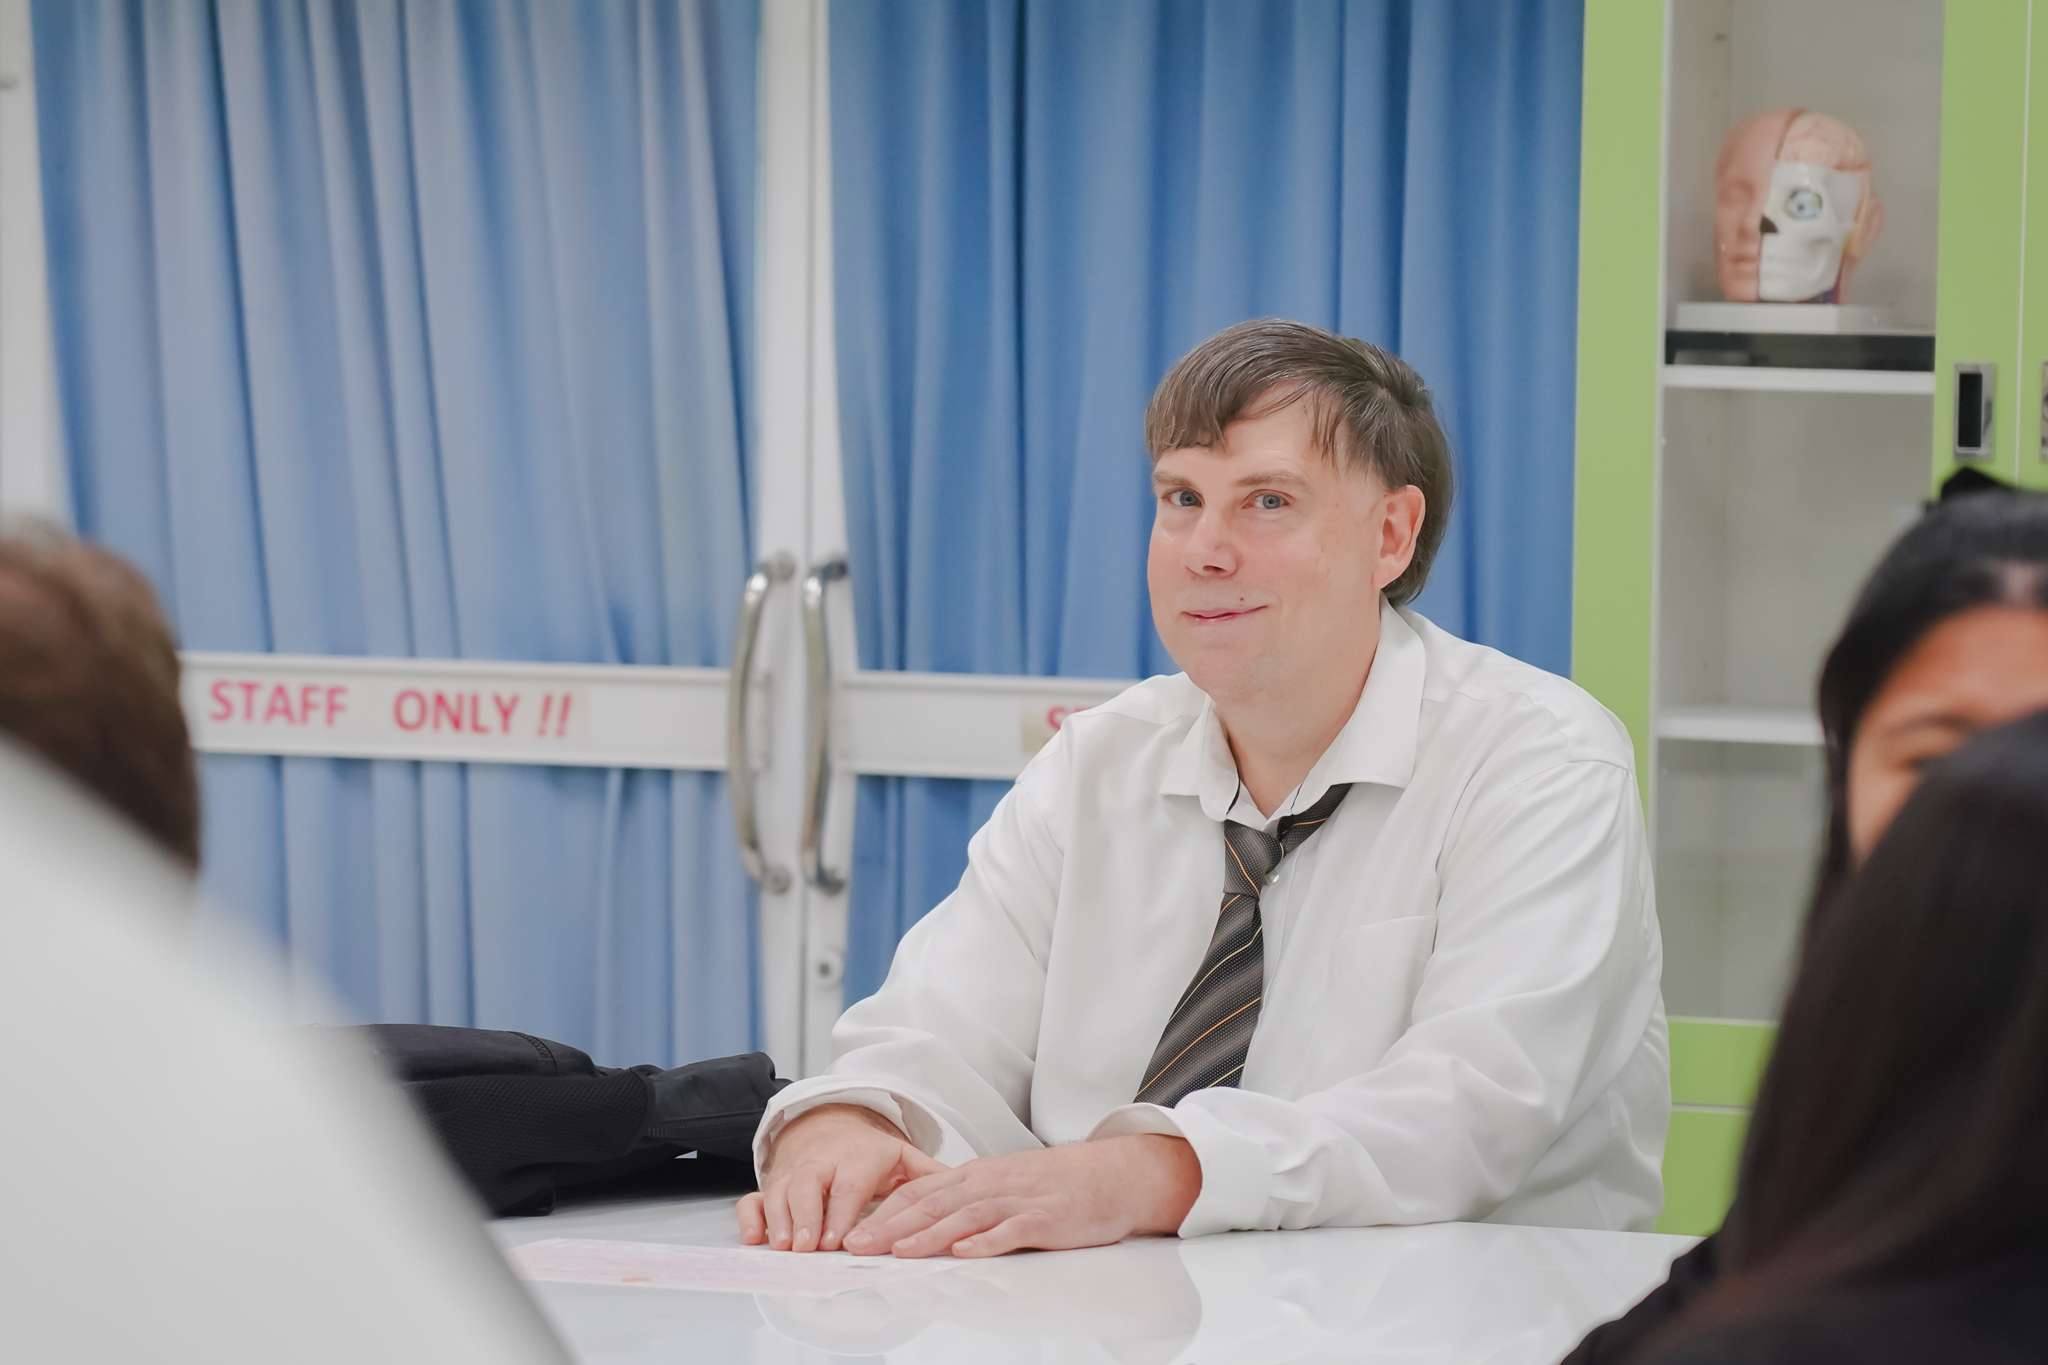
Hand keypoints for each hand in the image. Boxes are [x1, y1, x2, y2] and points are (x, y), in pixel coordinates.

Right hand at [737, 1103, 945, 1251]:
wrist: (829, 1126)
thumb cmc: (868, 1153)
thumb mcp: (901, 1156)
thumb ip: (929, 1175)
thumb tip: (966, 1193)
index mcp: (855, 1158)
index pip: (848, 1184)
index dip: (841, 1211)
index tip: (839, 1239)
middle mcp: (821, 1164)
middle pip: (808, 1185)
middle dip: (807, 1216)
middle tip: (809, 1246)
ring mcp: (793, 1175)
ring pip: (780, 1192)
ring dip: (780, 1220)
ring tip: (786, 1247)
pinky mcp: (773, 1185)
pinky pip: (753, 1199)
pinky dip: (751, 1218)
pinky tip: (755, 1239)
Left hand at [842, 1133, 1199, 1258]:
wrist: (1114, 1174)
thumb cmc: (1057, 1184)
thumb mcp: (1005, 1184)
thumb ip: (967, 1202)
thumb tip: (923, 1227)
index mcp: (978, 1175)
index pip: (921, 1191)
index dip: (885, 1212)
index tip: (853, 1232)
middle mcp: (992, 1183)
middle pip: (933, 1203)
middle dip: (892, 1226)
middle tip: (857, 1246)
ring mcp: (1019, 1199)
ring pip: (966, 1216)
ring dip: (929, 1234)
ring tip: (898, 1252)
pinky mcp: (1047, 1219)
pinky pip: (1013, 1230)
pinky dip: (987, 1241)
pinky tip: (965, 1252)